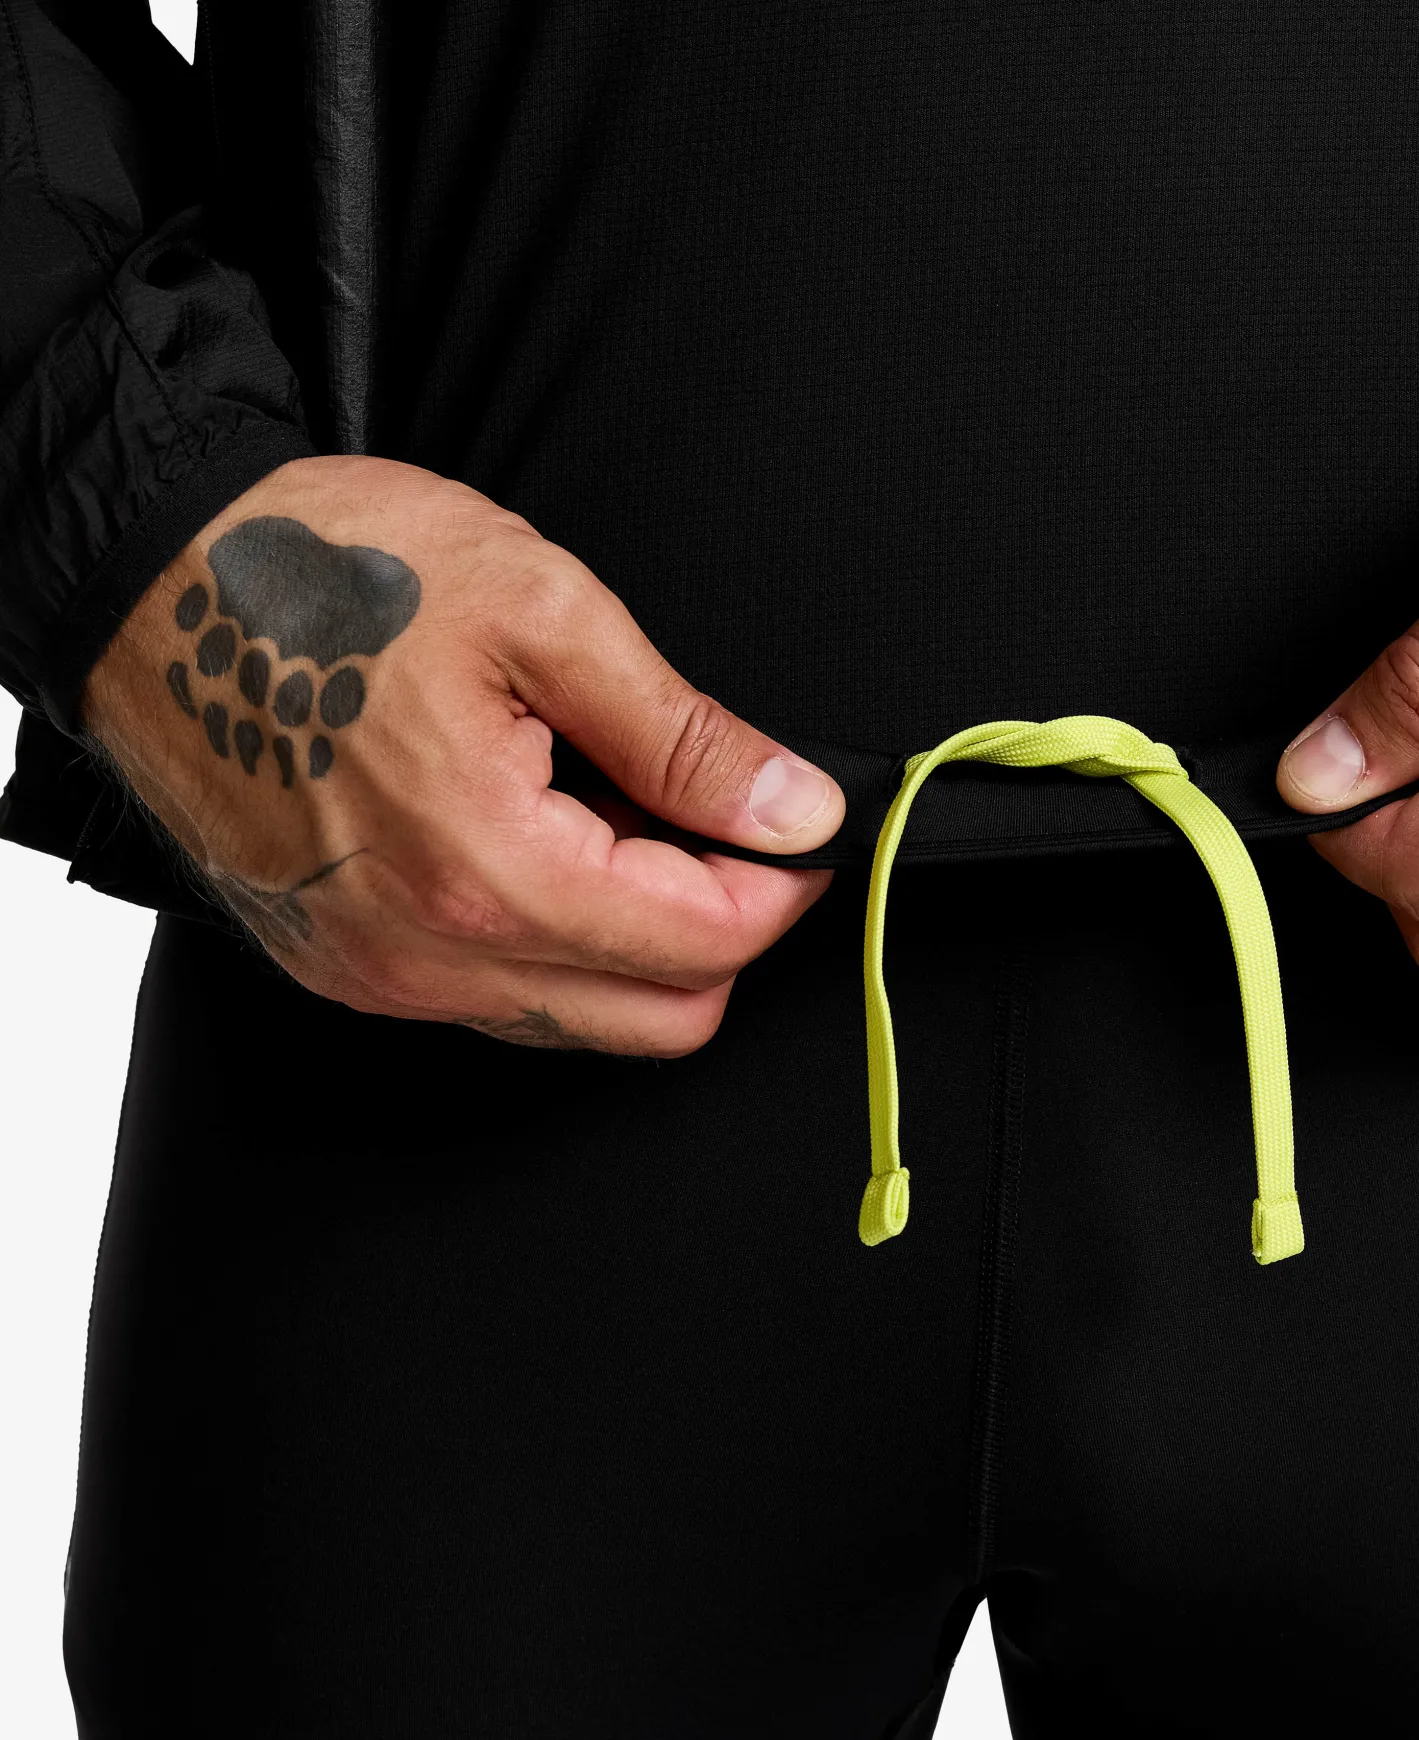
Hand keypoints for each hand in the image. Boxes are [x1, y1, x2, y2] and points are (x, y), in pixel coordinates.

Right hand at [82, 455, 844, 1053]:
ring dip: (641, 943)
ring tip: (620, 816)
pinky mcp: (343, 967)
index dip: (783, 886)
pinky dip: (556, 946)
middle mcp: (427, 956)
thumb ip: (684, 735)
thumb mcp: (541, 611)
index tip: (800, 825)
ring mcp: (377, 975)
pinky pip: (500, 1002)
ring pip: (584, 1020)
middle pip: (662, 1018)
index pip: (705, 944)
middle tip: (721, 822)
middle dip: (725, 930)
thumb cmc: (323, 570)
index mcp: (488, 869)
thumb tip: (794, 809)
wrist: (149, 577)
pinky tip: (547, 844)